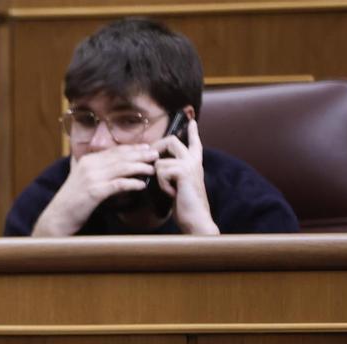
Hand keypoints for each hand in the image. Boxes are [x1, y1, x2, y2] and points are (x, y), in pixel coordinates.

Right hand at [32, 144, 157, 235]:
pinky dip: (131, 183)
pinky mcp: (94, 192)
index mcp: (87, 160)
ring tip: (152, 169)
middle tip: (156, 155)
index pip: (115, 151)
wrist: (58, 217)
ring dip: (139, 168)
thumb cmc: (72, 201)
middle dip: (140, 155)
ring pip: (121, 168)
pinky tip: (142, 185)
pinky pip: (118, 185)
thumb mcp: (80, 179)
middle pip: (121, 157)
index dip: (133, 148)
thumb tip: (104, 163)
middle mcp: (89, 166)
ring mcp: (91, 178)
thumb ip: (90, 168)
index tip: (148, 148)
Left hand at [153, 119, 218, 234]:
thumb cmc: (185, 206)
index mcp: (194, 163)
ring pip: (160, 160)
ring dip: (158, 178)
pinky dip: (161, 184)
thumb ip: (172, 172)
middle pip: (171, 140)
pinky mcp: (184, 171)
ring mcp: (190, 164)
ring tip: (170, 190)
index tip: (192, 121)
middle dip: (156, 148)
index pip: (193, 142)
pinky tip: (172, 194)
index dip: (192, 131)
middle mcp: (193, 160)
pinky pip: (161, 170)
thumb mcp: (177, 185)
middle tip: (151, 159)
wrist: (195, 219)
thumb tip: (156, 164)